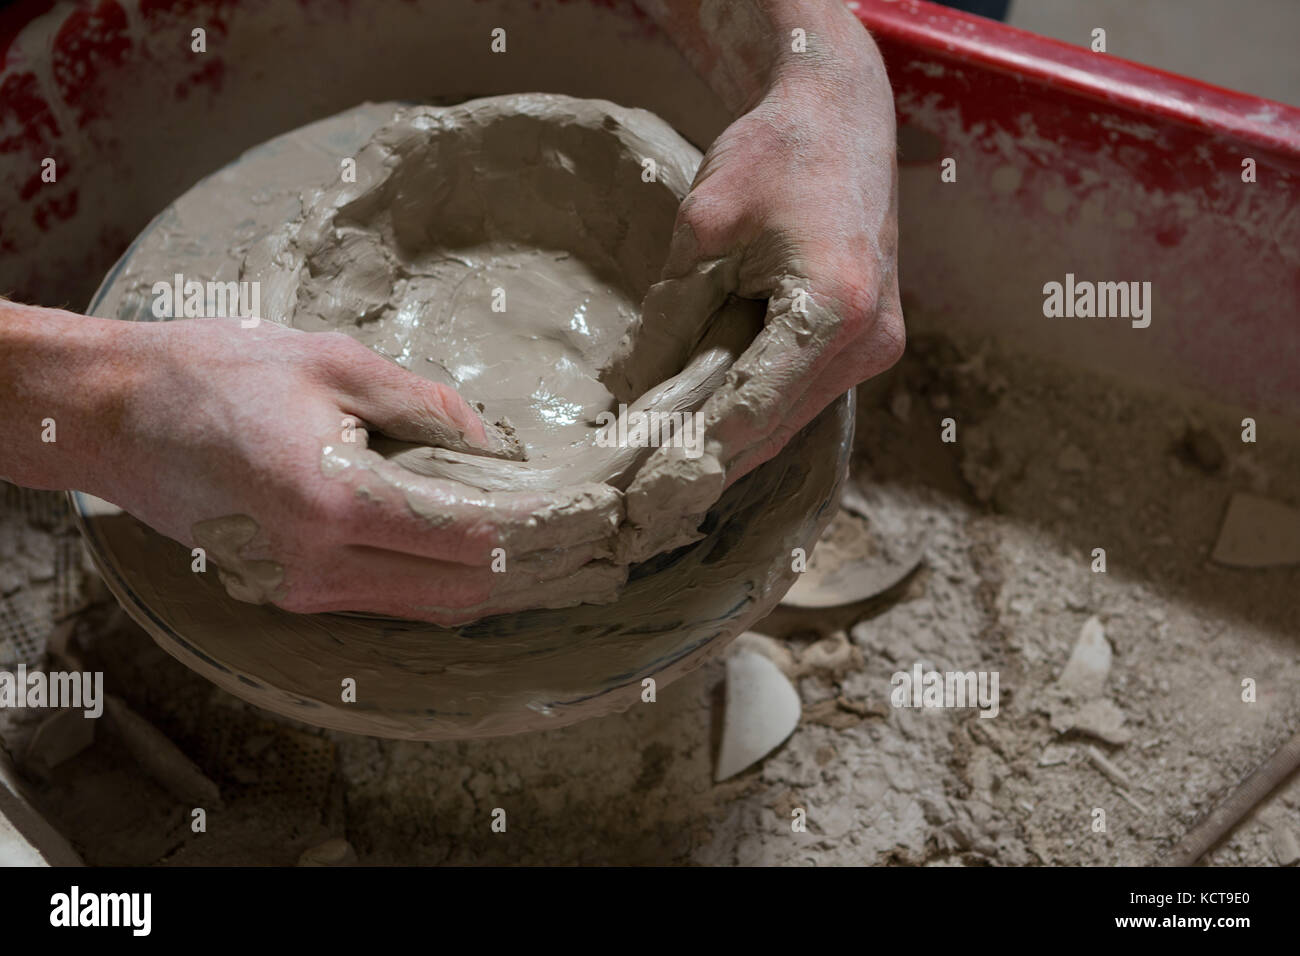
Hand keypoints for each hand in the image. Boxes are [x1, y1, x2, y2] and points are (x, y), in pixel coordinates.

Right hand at [88, 318, 622, 623]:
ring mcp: (297, 589)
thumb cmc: (216, 373)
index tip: (571, 507)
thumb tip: (498, 442)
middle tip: (558, 525)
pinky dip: (425, 577)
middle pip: (456, 591)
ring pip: (422, 606)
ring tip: (514, 528)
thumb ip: (427, 406)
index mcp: (337, 503)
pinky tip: (448, 535)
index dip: (527, 529)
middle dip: (513, 563)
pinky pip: (380, 600)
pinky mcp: (283, 591)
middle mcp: (319, 565)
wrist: (110, 414)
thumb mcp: (333, 363)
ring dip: (471, 575)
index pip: (468, 541)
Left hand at [605, 62, 903, 495]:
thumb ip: (673, 319)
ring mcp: (878, 346)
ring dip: (729, 440)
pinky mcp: (870, 341)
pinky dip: (754, 408)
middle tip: (641, 494)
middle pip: (773, 428)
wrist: (841, 113)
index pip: (750, 409)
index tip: (639, 487)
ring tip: (662, 466)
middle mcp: (869, 341)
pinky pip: (802, 393)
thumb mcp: (703, 232)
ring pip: (789, 418)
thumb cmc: (773, 156)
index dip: (690, 453)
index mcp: (834, 308)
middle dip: (705, 460)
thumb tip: (637, 393)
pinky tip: (705, 425)